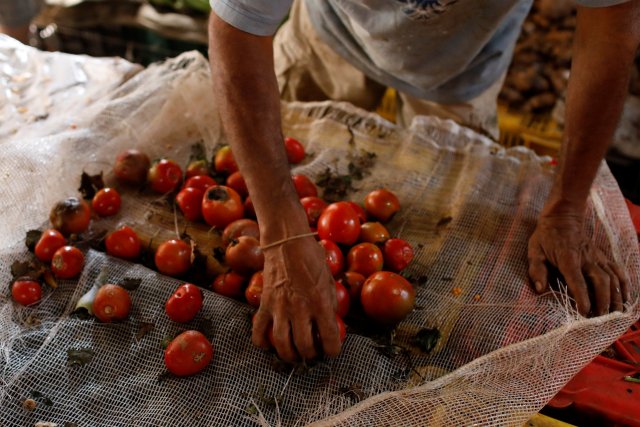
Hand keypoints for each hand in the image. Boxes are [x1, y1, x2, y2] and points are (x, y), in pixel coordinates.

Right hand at [251, 236, 340, 362]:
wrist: (286, 241)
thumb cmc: (311, 258)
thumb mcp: (329, 279)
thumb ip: (330, 303)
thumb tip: (331, 323)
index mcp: (320, 302)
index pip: (329, 338)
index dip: (333, 351)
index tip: (332, 352)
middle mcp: (300, 308)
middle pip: (304, 346)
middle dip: (310, 355)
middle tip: (312, 354)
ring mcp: (280, 307)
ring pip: (282, 343)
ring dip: (289, 355)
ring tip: (294, 355)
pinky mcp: (265, 303)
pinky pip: (258, 330)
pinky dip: (262, 342)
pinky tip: (269, 345)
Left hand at [528, 213, 628, 315]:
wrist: (563, 218)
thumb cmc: (546, 237)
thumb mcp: (534, 251)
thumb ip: (536, 269)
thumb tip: (540, 289)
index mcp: (567, 258)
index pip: (577, 280)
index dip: (582, 297)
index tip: (584, 312)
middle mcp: (586, 258)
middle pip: (600, 281)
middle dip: (603, 301)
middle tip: (600, 317)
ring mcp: (598, 257)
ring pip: (612, 278)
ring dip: (615, 296)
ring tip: (615, 313)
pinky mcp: (604, 257)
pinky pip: (618, 271)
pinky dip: (624, 285)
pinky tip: (626, 298)